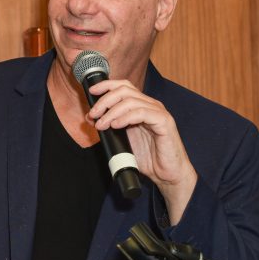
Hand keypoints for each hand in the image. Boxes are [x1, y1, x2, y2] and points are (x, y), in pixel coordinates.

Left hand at [88, 80, 196, 223]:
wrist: (167, 174)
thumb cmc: (149, 157)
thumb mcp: (124, 138)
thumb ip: (111, 126)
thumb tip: (92, 118)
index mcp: (142, 106)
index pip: (124, 86)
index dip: (106, 86)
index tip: (92, 92)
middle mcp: (151, 105)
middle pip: (125, 90)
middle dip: (105, 100)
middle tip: (93, 114)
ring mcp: (158, 112)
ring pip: (131, 101)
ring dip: (111, 112)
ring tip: (101, 125)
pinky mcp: (164, 122)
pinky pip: (142, 113)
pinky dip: (125, 117)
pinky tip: (116, 125)